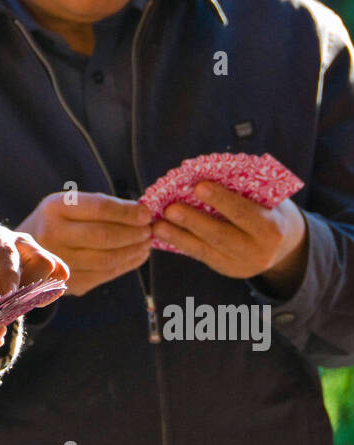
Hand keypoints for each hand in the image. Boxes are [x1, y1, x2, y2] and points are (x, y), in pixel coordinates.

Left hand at [0, 222, 68, 309]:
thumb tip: (1, 302)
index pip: (7, 254)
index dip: (10, 276)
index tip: (9, 297)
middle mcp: (19, 241)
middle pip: (41, 260)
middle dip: (31, 286)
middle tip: (11, 305)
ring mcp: (33, 252)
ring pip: (53, 270)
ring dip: (41, 292)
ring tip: (20, 305)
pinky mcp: (41, 265)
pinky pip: (57, 276)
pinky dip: (49, 292)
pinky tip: (35, 302)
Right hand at [17, 192, 151, 295]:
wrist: (21, 254)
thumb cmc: (56, 222)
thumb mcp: (67, 204)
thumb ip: (100, 206)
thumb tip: (142, 213)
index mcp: (54, 208)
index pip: (99, 208)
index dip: (128, 212)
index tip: (146, 213)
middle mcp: (53, 234)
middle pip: (104, 236)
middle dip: (134, 233)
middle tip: (150, 230)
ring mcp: (58, 262)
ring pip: (107, 259)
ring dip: (134, 251)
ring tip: (147, 243)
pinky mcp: (67, 283)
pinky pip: (104, 275)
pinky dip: (126, 265)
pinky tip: (136, 256)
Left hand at [152, 181, 307, 295]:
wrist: (286, 246)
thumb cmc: (271, 210)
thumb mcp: (269, 200)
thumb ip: (245, 191)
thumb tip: (204, 174)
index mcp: (272, 229)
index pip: (243, 213)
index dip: (221, 200)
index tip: (199, 186)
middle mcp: (258, 252)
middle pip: (220, 235)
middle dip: (193, 222)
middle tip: (170, 209)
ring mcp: (242, 266)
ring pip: (206, 250)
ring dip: (178, 237)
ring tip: (157, 225)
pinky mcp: (227, 270)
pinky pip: (201, 256)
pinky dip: (181, 244)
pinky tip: (163, 234)